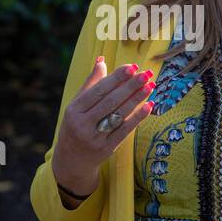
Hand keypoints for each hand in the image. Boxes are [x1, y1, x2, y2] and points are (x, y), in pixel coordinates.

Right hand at [51, 57, 156, 197]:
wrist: (71, 160)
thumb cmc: (76, 125)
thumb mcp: (76, 105)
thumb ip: (90, 83)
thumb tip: (102, 60)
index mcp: (73, 110)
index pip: (98, 91)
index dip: (116, 78)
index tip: (132, 66)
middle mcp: (82, 124)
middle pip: (110, 102)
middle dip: (130, 86)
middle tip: (146, 74)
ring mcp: (95, 138)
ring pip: (119, 115)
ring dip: (136, 99)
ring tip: (150, 86)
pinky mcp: (107, 149)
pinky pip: (125, 130)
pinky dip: (138, 117)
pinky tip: (149, 105)